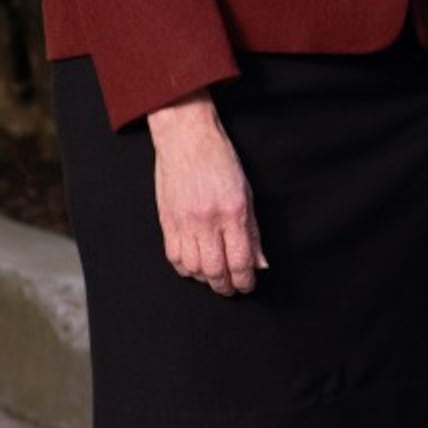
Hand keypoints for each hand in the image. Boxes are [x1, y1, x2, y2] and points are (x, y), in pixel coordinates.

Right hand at [145, 97, 260, 295]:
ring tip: (214, 278)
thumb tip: (260, 263)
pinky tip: (194, 267)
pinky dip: (185, 268)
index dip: (245, 281)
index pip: (240, 261)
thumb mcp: (247, 193)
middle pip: (215, 270)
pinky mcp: (167, 220)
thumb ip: (252, 232)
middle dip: (225, 286)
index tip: (247, 286)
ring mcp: (184, 222)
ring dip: (205, 279)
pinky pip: (173, 256)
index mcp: (232, 213)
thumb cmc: (220, 161)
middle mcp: (207, 221)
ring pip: (192, 268)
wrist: (186, 139)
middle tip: (231, 289)